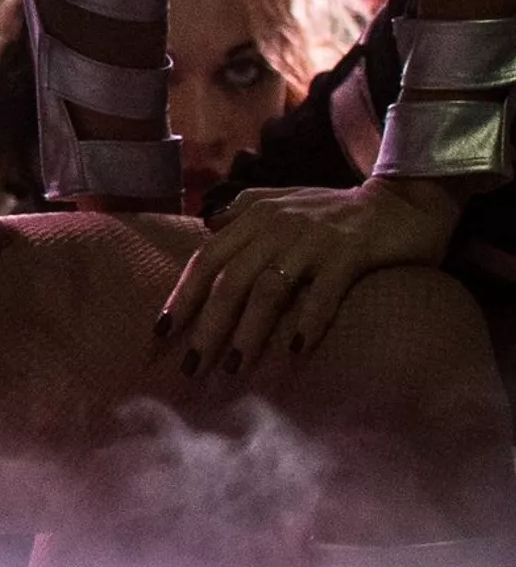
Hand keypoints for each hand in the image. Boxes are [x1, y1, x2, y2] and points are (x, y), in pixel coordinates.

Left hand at [157, 176, 462, 379]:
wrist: (403, 199)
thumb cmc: (336, 211)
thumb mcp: (282, 202)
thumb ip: (243, 210)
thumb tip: (207, 228)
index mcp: (256, 216)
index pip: (207, 258)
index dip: (183, 295)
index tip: (162, 332)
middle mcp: (278, 226)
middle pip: (231, 279)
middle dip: (207, 325)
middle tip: (191, 365)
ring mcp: (314, 239)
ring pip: (269, 289)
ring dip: (249, 331)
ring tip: (233, 367)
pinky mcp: (351, 252)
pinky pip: (324, 292)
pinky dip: (308, 320)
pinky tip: (294, 350)